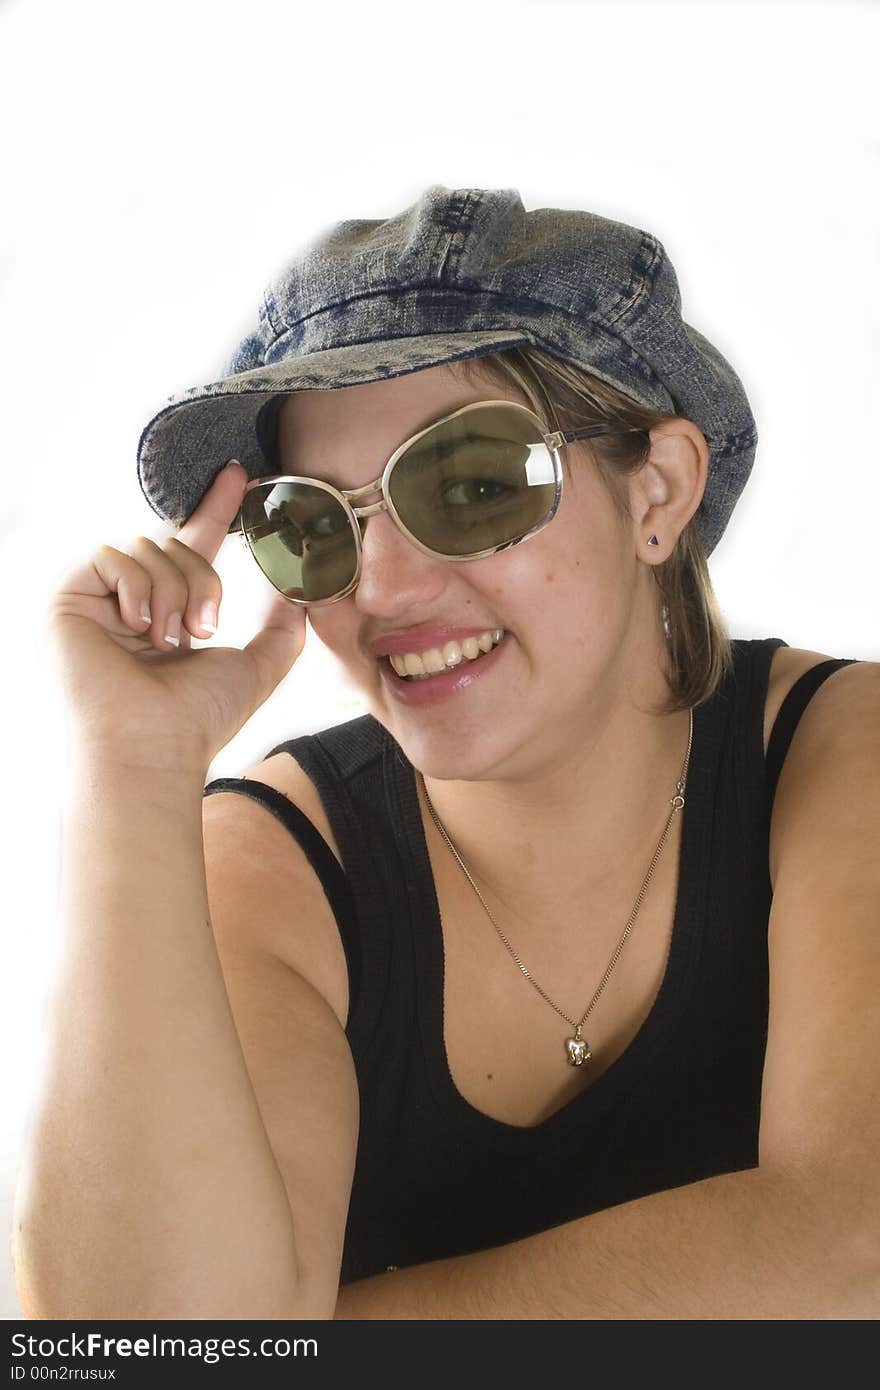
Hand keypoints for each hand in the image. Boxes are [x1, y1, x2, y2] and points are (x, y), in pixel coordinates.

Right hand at [45, 461, 306, 772]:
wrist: (153, 746)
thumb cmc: (197, 719)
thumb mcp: (257, 669)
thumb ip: (281, 630)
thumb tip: (299, 594)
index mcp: (169, 611)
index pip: (193, 546)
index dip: (215, 508)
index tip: (239, 475)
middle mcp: (130, 601)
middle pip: (175, 545)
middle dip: (201, 583)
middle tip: (201, 631)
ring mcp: (96, 599)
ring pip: (148, 547)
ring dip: (173, 593)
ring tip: (166, 641)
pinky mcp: (66, 598)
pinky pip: (111, 555)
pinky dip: (137, 588)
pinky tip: (136, 627)